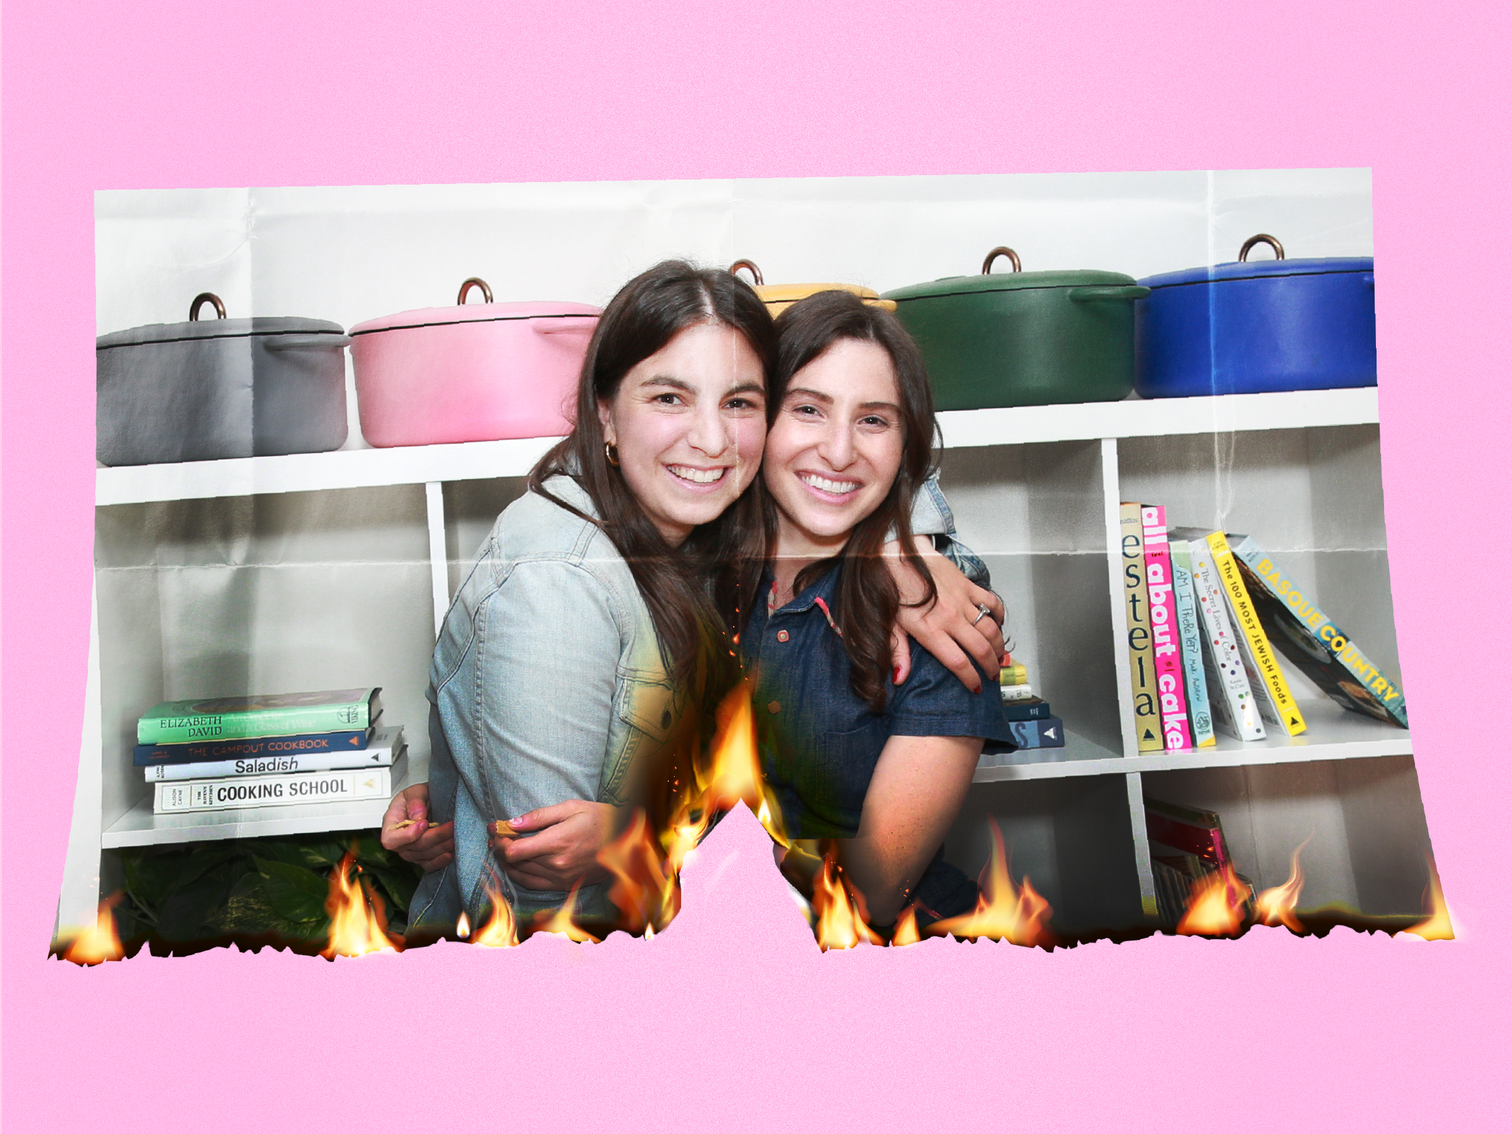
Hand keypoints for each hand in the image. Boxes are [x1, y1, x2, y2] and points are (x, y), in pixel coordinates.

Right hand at [380, 783, 454, 871]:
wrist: (428, 802)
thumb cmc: (417, 797)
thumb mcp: (416, 791)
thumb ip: (416, 801)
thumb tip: (418, 818)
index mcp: (391, 824)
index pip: (391, 839)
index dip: (407, 835)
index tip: (425, 823)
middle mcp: (399, 841)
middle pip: (414, 847)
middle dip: (435, 837)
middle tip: (450, 826)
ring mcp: (409, 851)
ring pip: (424, 856)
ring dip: (442, 847)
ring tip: (455, 835)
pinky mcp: (421, 857)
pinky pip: (428, 865)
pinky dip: (440, 861)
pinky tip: (450, 854)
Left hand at [491, 800, 616, 891]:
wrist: (627, 841)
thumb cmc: (600, 819)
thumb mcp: (572, 808)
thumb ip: (540, 816)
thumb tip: (513, 822)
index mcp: (557, 843)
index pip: (514, 851)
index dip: (500, 841)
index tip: (495, 829)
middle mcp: (557, 864)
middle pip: (515, 862)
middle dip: (501, 848)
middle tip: (496, 836)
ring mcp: (561, 878)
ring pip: (521, 875)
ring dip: (507, 863)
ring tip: (501, 849)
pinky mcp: (565, 885)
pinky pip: (534, 885)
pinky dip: (520, 876)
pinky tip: (515, 866)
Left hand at [887, 536, 1004, 689]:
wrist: (895, 555)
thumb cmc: (890, 588)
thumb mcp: (889, 625)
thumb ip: (898, 653)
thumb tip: (900, 677)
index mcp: (930, 630)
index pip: (958, 662)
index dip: (970, 678)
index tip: (976, 686)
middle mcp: (949, 617)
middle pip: (980, 648)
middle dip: (991, 666)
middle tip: (993, 674)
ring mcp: (961, 600)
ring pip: (990, 628)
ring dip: (999, 644)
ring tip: (999, 655)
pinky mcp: (966, 585)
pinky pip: (991, 602)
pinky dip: (999, 614)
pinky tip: (998, 623)